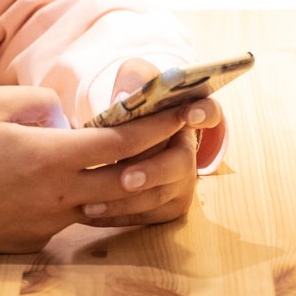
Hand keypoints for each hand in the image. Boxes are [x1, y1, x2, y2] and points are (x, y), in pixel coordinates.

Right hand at [0, 84, 208, 252]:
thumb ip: (42, 103)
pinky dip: (98, 200)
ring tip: (158, 160)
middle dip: (164, 156)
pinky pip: (79, 217)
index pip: (119, 143)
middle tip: (190, 137)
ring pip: (110, 206)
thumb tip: (71, 114)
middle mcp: (56, 196)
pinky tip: (103, 181)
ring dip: (137, 184)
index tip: (185, 111)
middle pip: (128, 180)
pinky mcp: (38, 241)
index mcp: (48, 158)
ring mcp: (49, 224)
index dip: (157, 126)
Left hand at [75, 59, 223, 226]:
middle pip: (180, 163)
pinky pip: (145, 216)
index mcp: (190, 114)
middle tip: (126, 179)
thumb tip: (127, 97)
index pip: (208, 111)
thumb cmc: (133, 102)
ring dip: (124, 201)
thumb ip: (136, 79)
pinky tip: (87, 214)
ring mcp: (182, 181)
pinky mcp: (168, 206)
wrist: (125, 137)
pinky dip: (116, 215)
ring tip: (90, 204)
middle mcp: (191, 151)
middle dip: (153, 171)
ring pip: (158, 196)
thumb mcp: (135, 81)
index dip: (202, 113)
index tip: (189, 115)